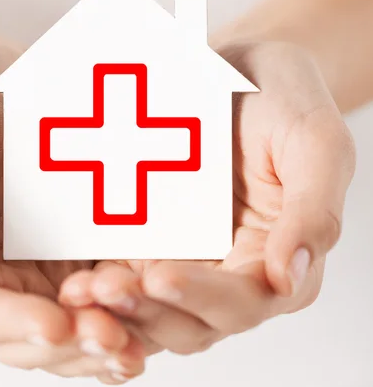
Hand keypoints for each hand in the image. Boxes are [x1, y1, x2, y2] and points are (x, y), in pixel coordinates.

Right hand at [0, 38, 144, 382]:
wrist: (4, 71)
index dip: (11, 323)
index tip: (52, 325)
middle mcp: (0, 272)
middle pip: (30, 335)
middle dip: (71, 344)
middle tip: (113, 338)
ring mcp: (47, 262)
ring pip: (74, 324)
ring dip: (106, 339)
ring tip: (141, 341)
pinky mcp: (86, 244)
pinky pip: (110, 287)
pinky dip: (133, 307)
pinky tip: (161, 305)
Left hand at [60, 41, 355, 355]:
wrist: (236, 66)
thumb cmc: (285, 98)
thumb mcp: (316, 142)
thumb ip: (313, 210)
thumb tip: (288, 278)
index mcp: (276, 259)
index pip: (243, 302)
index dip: (202, 298)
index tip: (160, 275)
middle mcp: (229, 271)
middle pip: (189, 320)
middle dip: (147, 311)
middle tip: (103, 288)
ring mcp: (185, 257)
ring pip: (150, 308)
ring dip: (115, 308)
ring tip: (79, 289)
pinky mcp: (149, 239)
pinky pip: (123, 272)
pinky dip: (100, 283)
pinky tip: (71, 275)